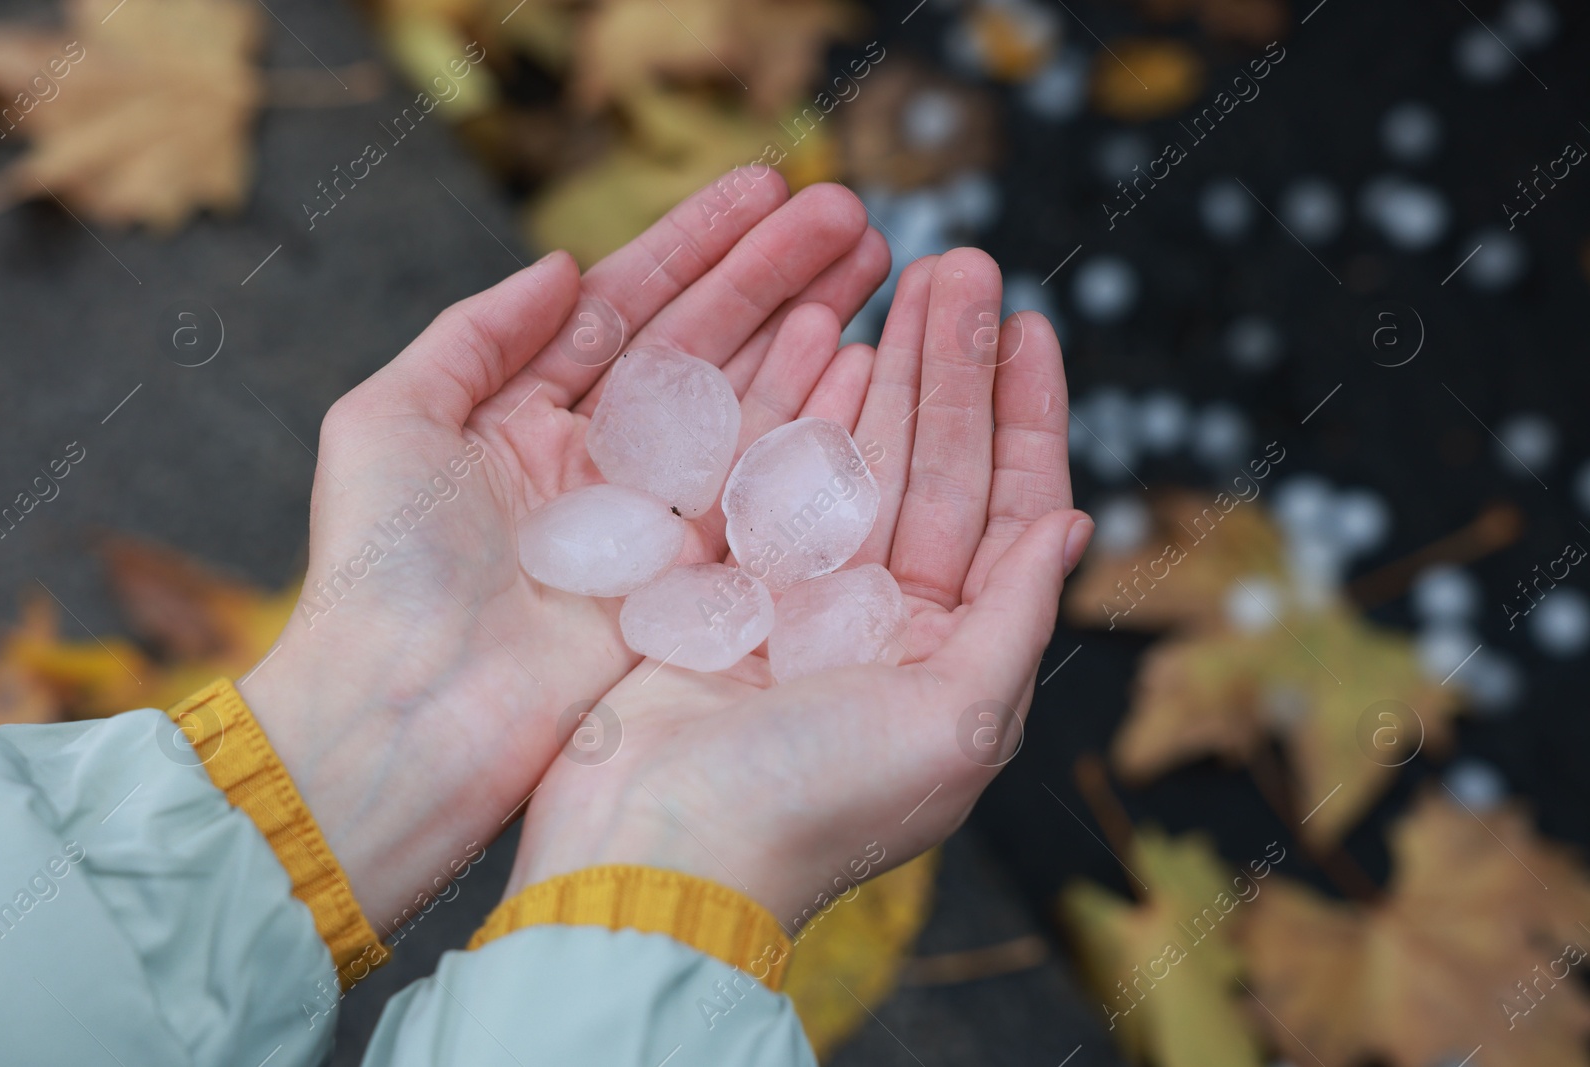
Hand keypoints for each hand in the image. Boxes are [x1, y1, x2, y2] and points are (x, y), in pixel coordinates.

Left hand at [237, 171, 890, 929]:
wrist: (409, 718)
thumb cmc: (380, 572)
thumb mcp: (388, 422)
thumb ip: (475, 333)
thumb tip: (559, 264)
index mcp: (524, 414)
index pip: (628, 305)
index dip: (697, 244)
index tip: (766, 187)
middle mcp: (599, 459)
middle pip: (704, 342)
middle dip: (775, 273)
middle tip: (849, 216)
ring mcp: (653, 518)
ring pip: (746, 400)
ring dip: (808, 328)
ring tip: (872, 266)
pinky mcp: (693, 576)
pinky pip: (764, 483)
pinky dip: (813, 420)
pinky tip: (857, 361)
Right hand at [505, 248, 1092, 928]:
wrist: (653, 856)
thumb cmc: (811, 809)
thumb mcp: (954, 723)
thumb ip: (1013, 618)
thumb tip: (1073, 527)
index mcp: (948, 654)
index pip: (1006, 510)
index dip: (1025, 416)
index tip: (1035, 327)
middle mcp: (882, 620)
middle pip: (932, 463)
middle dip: (951, 365)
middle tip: (965, 265)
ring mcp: (798, 595)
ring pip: (856, 455)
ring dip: (884, 368)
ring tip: (905, 275)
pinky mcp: (720, 582)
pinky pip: (770, 473)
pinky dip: (796, 408)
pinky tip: (825, 342)